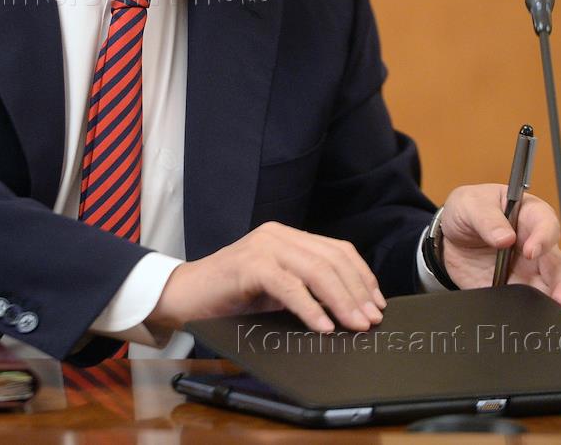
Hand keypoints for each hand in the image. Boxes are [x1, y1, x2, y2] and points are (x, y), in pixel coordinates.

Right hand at [146, 222, 387, 333]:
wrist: (183, 296)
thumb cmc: (230, 297)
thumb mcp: (276, 289)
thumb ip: (306, 289)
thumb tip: (350, 311)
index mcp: (286, 236)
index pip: (337, 250)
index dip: (362, 277)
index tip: (377, 304)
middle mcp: (277, 234)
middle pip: (331, 259)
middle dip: (357, 292)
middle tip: (371, 321)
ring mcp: (262, 247)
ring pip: (316, 270)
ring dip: (341, 301)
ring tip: (355, 325)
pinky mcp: (248, 266)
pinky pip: (289, 286)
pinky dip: (310, 308)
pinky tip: (323, 327)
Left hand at [439, 184, 560, 308]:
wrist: (449, 234)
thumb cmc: (469, 209)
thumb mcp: (471, 204)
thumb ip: (487, 219)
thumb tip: (504, 238)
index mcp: (530, 216)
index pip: (546, 226)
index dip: (543, 239)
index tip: (531, 252)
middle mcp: (536, 246)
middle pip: (557, 266)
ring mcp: (527, 271)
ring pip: (548, 290)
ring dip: (551, 303)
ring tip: (549, 315)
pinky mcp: (512, 289)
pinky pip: (523, 304)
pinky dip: (525, 313)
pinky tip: (522, 320)